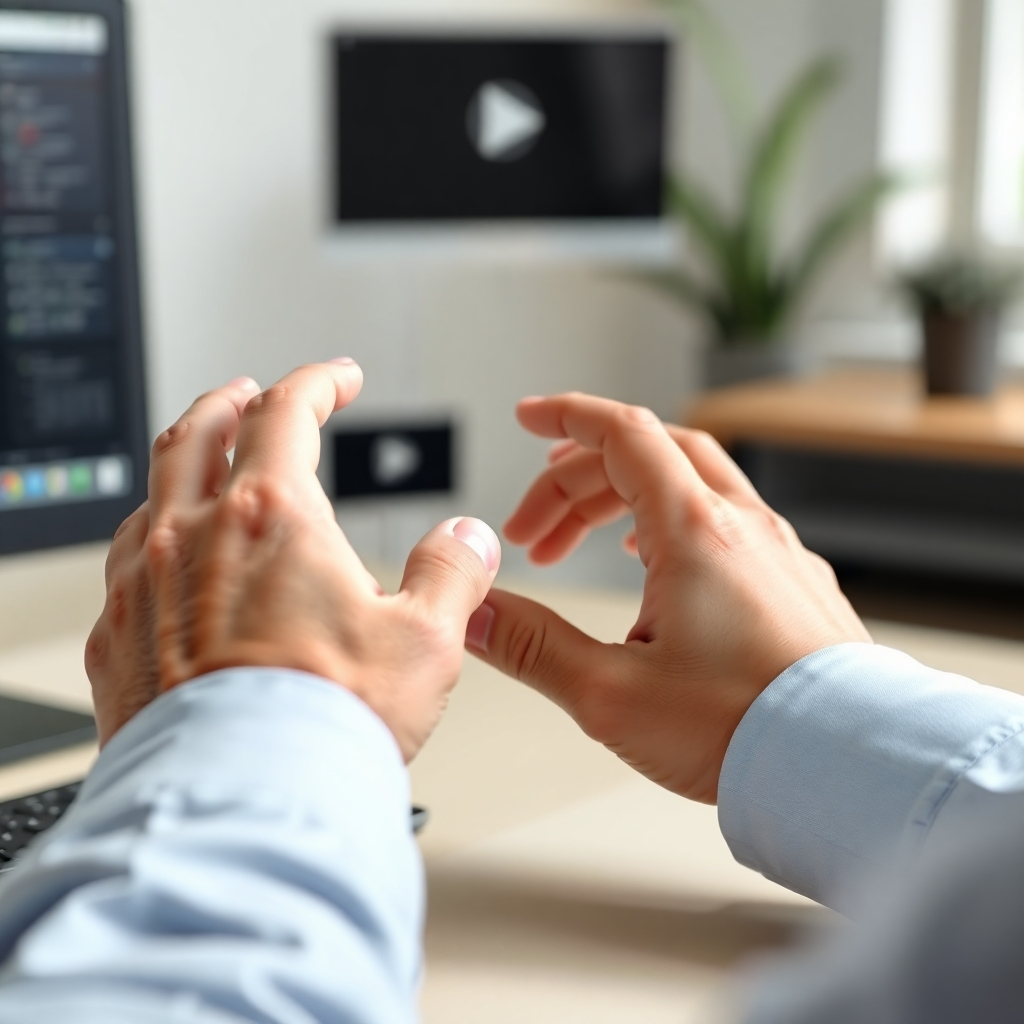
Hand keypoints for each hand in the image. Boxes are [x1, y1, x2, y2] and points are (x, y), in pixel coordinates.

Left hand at [86, 361, 499, 757]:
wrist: (242, 805)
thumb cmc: (328, 723)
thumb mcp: (425, 640)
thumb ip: (452, 574)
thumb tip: (468, 539)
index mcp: (272, 516)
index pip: (289, 412)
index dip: (319, 382)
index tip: (339, 379)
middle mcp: (195, 536)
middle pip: (199, 431)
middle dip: (233, 401)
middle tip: (253, 394)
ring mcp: (143, 584)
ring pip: (150, 490)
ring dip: (183, 463)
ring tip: (205, 471)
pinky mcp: (116, 639)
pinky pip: (121, 561)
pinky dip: (150, 535)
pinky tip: (165, 558)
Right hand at [465, 393, 869, 803]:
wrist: (847, 767)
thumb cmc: (745, 729)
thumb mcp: (610, 691)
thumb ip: (532, 646)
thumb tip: (474, 615)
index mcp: (694, 531)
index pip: (621, 434)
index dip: (565, 417)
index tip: (528, 417)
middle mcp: (741, 526)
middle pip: (649, 458)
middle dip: (576, 482)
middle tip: (532, 533)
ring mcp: (776, 552)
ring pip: (691, 484)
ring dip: (623, 500)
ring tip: (582, 541)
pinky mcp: (795, 584)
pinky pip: (727, 520)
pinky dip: (672, 520)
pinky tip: (658, 562)